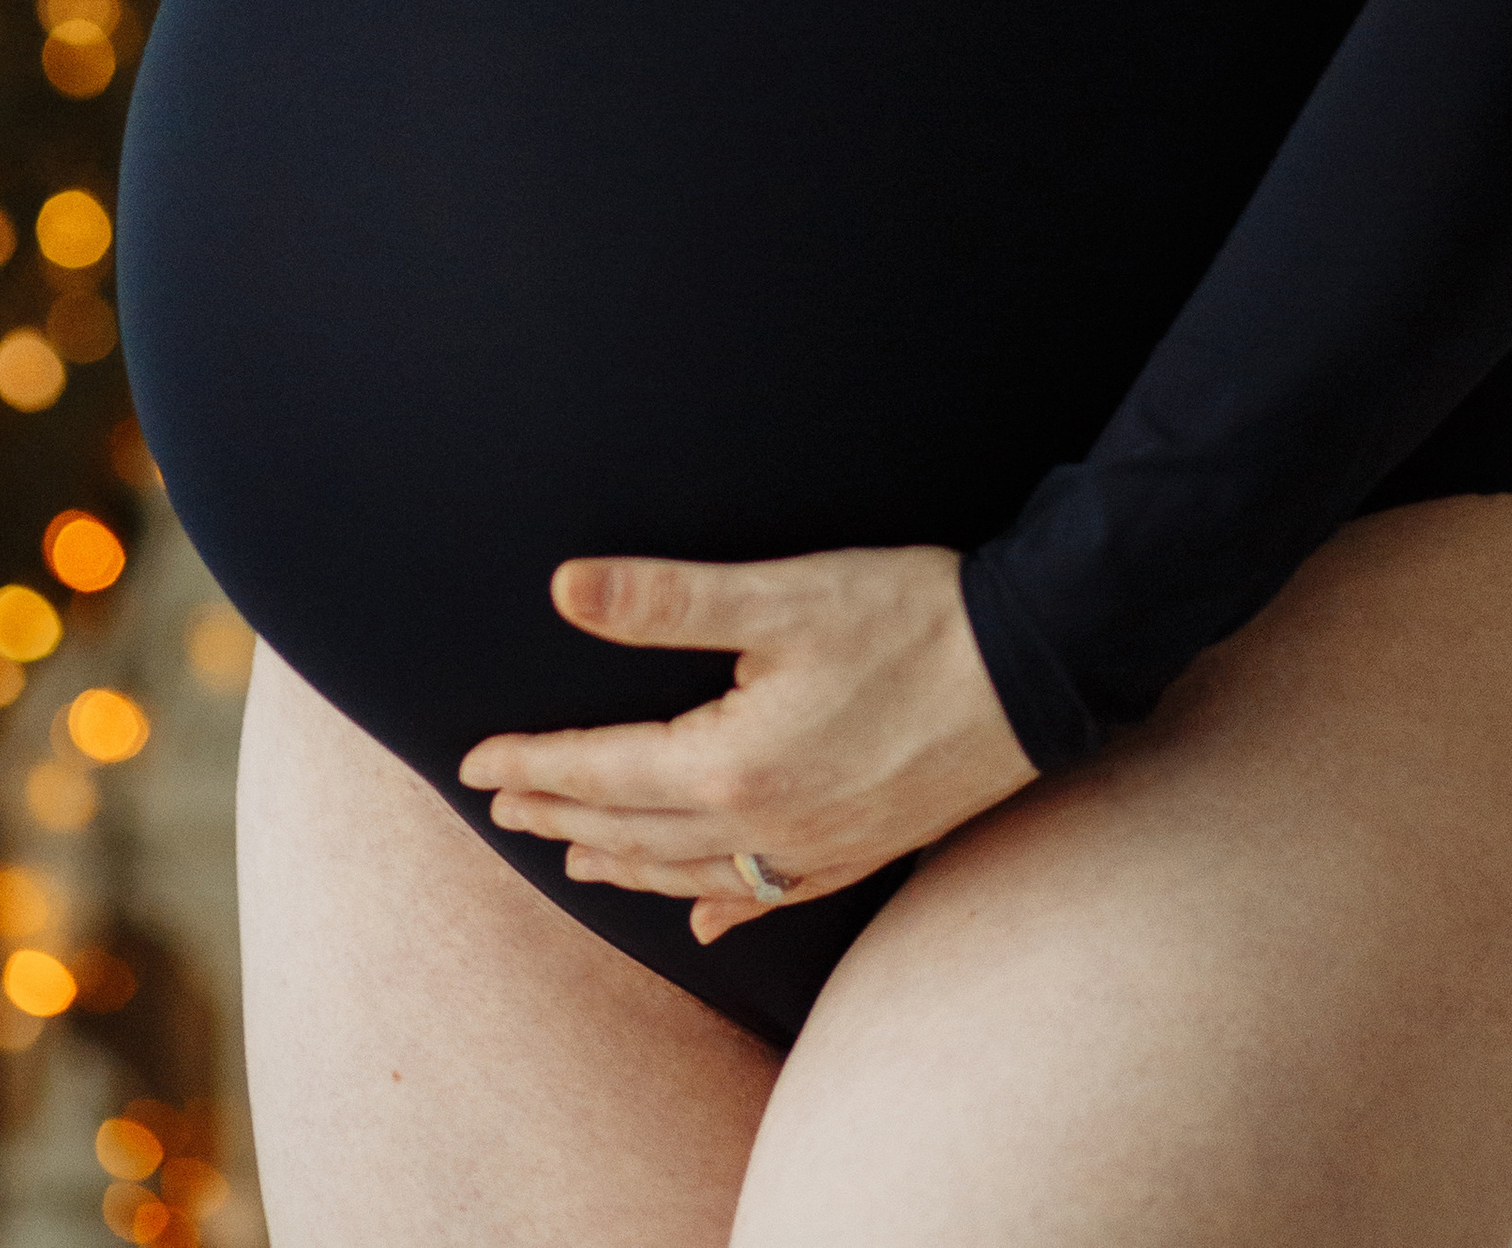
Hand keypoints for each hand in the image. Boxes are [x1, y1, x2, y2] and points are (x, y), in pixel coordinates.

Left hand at [456, 545, 1036, 942]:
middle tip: (503, 811)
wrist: (1037, 665)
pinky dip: (723, 906)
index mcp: (733, 764)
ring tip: (577, 855)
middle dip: (562, 814)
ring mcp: (819, 847)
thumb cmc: (911, 618)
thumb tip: (564, 590)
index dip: (535, 764)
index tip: (474, 767)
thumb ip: (668, 599)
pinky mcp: (864, 848)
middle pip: (637, 829)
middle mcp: (767, 826)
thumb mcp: (782, 595)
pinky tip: (706, 922)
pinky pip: (771, 896)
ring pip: (694, 872)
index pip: (604, 771)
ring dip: (626, 863)